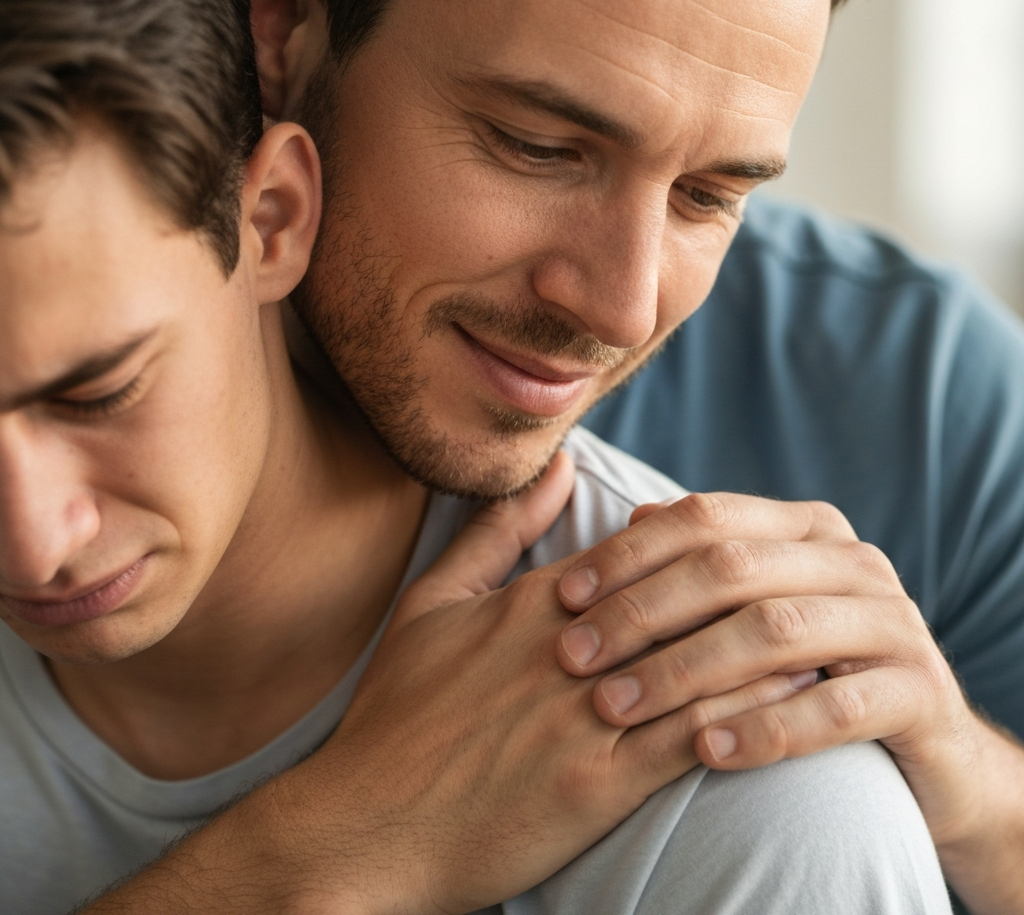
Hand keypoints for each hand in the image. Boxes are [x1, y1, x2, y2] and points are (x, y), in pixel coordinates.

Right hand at [84, 461, 813, 914]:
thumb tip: (550, 469)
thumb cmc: (396, 715)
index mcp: (529, 603)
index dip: (698, 548)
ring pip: (699, 663)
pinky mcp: (598, 784)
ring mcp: (585, 716)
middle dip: (747, 587)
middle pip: (680, 602)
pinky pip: (692, 738)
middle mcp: (566, 649)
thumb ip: (492, 534)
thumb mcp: (430, 606)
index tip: (747, 542)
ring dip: (767, 644)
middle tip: (807, 575)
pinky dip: (750, 714)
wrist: (369, 826)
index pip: (636, 557)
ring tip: (821, 628)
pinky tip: (793, 701)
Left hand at [552, 493, 996, 869]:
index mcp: (803, 528)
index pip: (703, 517)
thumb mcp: (755, 601)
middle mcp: (850, 560)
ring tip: (617, 705)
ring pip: (774, 631)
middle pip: (730, 568)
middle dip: (641, 611)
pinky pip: (836, 708)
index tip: (563, 595)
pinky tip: (704, 752)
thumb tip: (633, 514)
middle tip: (574, 655)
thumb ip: (700, 557)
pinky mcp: (918, 692)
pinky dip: (765, 727)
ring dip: (685, 670)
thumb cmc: (808, 663)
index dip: (628, 552)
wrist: (920, 739)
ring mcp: (892, 621)